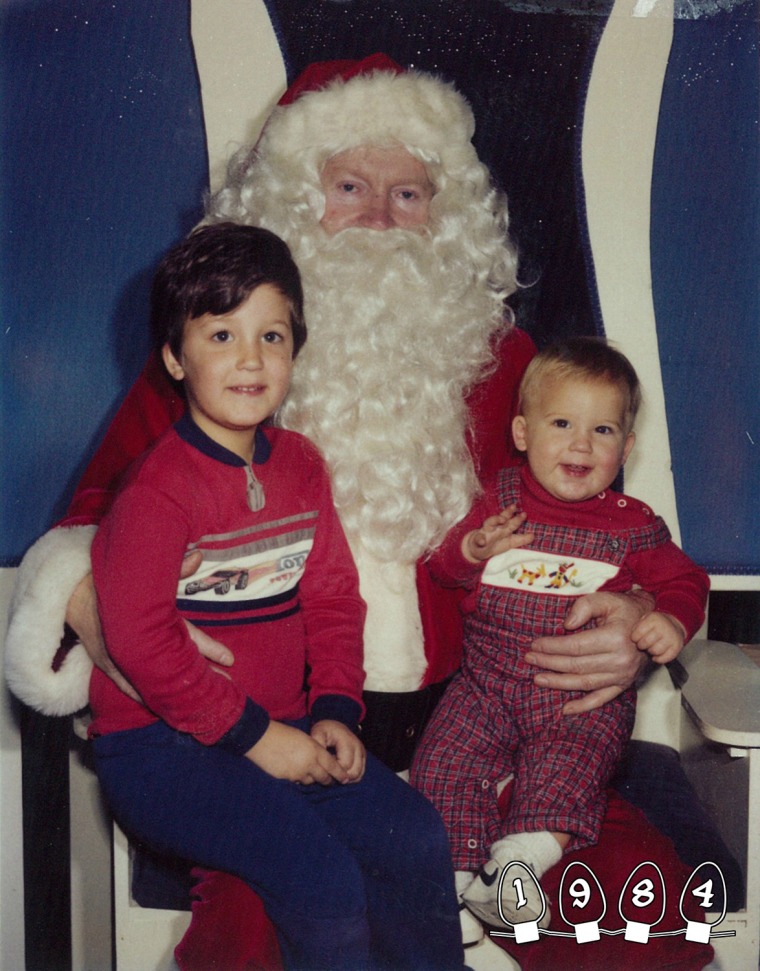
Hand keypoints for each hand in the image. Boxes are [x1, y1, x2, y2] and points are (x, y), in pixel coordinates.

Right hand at [65, 551, 232, 699]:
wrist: (69, 591)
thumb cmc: (111, 582)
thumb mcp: (142, 574)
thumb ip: (173, 568)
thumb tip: (198, 556)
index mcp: (149, 621)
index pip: (187, 636)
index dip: (210, 648)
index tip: (231, 660)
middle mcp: (135, 644)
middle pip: (175, 664)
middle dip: (200, 675)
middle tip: (226, 687)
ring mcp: (118, 657)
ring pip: (153, 680)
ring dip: (175, 691)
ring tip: (198, 704)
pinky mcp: (104, 663)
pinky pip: (127, 686)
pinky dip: (143, 695)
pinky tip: (160, 707)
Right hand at [244, 721, 350, 784]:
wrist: (261, 738)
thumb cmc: (282, 733)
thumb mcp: (303, 738)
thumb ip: (313, 750)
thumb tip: (318, 760)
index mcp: (314, 750)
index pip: (332, 766)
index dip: (340, 773)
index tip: (345, 778)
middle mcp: (309, 763)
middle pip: (324, 777)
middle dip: (328, 780)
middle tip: (331, 781)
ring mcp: (298, 772)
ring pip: (311, 781)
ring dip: (312, 779)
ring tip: (310, 775)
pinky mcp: (287, 779)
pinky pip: (298, 782)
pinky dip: (299, 779)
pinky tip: (295, 774)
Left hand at [311, 720, 365, 781]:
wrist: (334, 726)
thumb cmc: (325, 731)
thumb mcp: (318, 733)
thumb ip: (318, 744)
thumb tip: (318, 758)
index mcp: (347, 741)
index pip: (345, 765)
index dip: (334, 771)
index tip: (325, 767)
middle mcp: (357, 746)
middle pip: (353, 772)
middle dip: (340, 777)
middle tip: (329, 772)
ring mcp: (362, 752)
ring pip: (358, 775)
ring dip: (346, 778)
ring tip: (334, 772)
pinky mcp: (363, 757)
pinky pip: (360, 774)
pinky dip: (351, 777)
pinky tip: (340, 772)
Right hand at [463, 504, 532, 563]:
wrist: (477, 550)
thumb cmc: (495, 544)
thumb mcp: (509, 543)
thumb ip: (521, 539)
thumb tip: (533, 535)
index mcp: (504, 529)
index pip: (512, 522)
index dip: (518, 518)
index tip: (524, 514)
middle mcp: (495, 528)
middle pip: (501, 518)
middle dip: (507, 513)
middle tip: (514, 507)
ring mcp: (485, 532)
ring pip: (489, 523)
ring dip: (495, 520)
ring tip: (501, 519)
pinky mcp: (477, 540)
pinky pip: (478, 539)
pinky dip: (479, 540)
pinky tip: (482, 541)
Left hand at [526, 589, 653, 714]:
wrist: (651, 625)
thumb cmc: (625, 610)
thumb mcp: (606, 599)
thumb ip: (584, 607)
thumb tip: (567, 624)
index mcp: (616, 638)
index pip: (576, 646)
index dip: (553, 646)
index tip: (535, 644)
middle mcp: (620, 660)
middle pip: (576, 665)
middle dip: (549, 663)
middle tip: (530, 659)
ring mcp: (622, 676)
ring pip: (584, 683)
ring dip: (559, 683)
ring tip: (538, 679)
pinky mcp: (623, 685)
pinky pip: (601, 699)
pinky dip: (583, 706)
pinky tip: (565, 709)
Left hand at [632, 611, 684, 664]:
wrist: (675, 624)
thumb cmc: (656, 624)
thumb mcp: (645, 619)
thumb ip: (636, 626)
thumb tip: (629, 638)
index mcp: (654, 619)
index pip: (638, 633)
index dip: (635, 638)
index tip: (636, 638)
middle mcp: (664, 627)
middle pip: (645, 643)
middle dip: (641, 645)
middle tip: (643, 643)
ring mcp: (671, 637)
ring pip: (655, 651)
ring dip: (650, 651)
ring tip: (651, 647)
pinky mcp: (677, 647)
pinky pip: (664, 658)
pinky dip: (658, 659)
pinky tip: (656, 655)